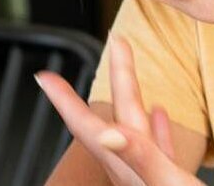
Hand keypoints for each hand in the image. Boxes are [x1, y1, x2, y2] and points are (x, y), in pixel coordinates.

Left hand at [37, 40, 201, 185]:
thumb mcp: (168, 183)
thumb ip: (141, 157)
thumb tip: (110, 134)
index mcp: (128, 165)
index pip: (87, 126)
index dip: (65, 99)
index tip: (44, 76)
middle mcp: (133, 167)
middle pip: (117, 114)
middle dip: (115, 75)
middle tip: (115, 41)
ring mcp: (149, 172)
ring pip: (136, 125)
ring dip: (133, 95)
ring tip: (127, 69)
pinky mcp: (169, 177)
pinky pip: (157, 146)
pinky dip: (156, 127)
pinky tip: (158, 113)